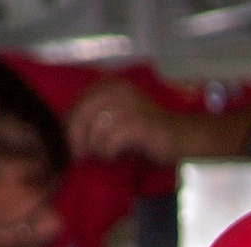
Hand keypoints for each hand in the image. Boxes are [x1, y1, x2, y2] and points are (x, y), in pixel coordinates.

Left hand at [68, 78, 184, 163]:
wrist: (183, 139)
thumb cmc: (147, 134)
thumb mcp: (117, 121)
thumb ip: (95, 119)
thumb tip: (67, 133)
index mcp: (110, 85)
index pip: (78, 103)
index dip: (69, 126)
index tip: (72, 146)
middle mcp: (118, 90)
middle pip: (82, 114)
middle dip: (77, 138)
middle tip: (80, 157)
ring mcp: (130, 105)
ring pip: (96, 128)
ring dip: (95, 147)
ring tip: (103, 157)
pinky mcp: (139, 123)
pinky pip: (112, 139)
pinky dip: (109, 152)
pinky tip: (115, 158)